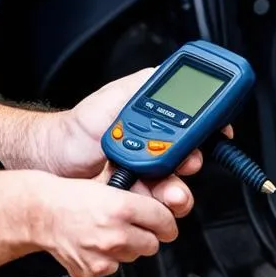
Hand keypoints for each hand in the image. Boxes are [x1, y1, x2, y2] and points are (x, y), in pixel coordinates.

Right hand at [29, 171, 178, 276]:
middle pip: (153, 245)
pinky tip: (95, 245)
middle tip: (132, 227)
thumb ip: (137, 199)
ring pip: (133, 257)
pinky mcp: (93, 270)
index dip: (166, 222)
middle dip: (146, 236)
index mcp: (122, 208)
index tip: (165, 224)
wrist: (41, 215)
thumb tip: (161, 209)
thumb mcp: (108, 187)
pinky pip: (113, 268)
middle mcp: (115, 234)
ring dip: (126, 248)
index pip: (164, 222)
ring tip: (107, 233)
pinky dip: (108, 259)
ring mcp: (104, 255)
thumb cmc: (70, 198)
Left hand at [51, 69, 232, 218]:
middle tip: (188, 163)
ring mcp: (149, 174)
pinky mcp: (137, 196)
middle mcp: (159, 148)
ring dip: (178, 190)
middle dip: (194, 163)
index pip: (196, 126)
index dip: (212, 131)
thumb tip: (171, 71)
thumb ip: (145, 83)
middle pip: (192, 159)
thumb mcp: (116, 95)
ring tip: (169, 189)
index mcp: (159, 122)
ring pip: (177, 186)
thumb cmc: (81, 127)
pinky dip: (155, 204)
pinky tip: (144, 197)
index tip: (220, 134)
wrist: (55, 160)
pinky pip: (155, 204)